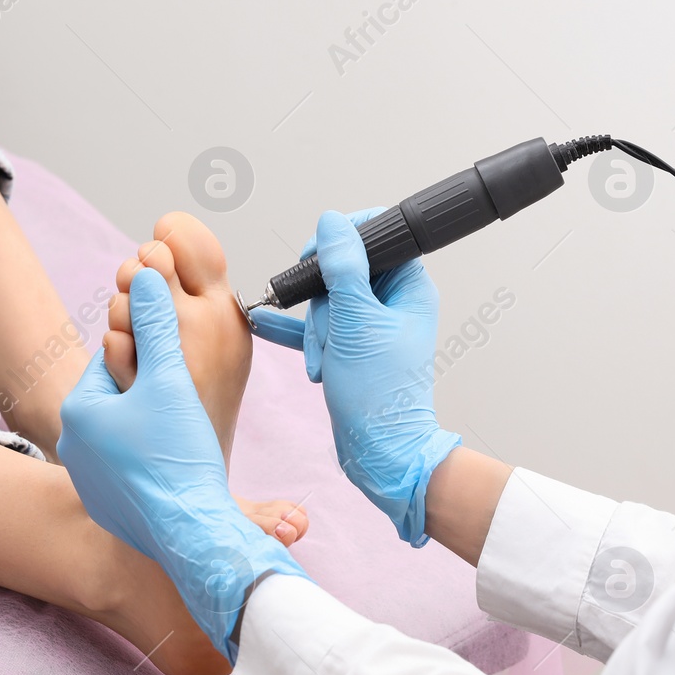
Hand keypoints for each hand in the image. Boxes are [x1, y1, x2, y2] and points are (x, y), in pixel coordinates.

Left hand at [58, 269, 307, 662]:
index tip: (179, 371)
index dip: (152, 357)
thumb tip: (143, 274)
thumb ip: (156, 325)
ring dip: (152, 429)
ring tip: (185, 439)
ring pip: (124, 435)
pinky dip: (152, 464)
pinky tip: (179, 468)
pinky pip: (129, 471)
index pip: (114, 359)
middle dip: (152, 394)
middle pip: (119, 397)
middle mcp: (73, 447)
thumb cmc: (177, 457)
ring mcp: (89, 482)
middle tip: (186, 408)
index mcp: (79, 410)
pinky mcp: (108, 508)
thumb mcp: (169, 378)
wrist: (190, 533)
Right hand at [297, 210, 462, 544]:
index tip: (317, 256)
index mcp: (410, 287)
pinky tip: (264, 323)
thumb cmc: (381, 394)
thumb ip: (342, 268)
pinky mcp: (351, 348)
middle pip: (343, 271)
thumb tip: (332, 222)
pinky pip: (319, 327)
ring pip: (327, 302)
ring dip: (315, 332)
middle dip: (324, 304)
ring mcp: (371, 326)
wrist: (380, 452)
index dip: (343, 239)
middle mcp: (394, 302)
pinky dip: (297, 331)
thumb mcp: (356, 323)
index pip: (379, 236)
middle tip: (329, 333)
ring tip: (323, 363)